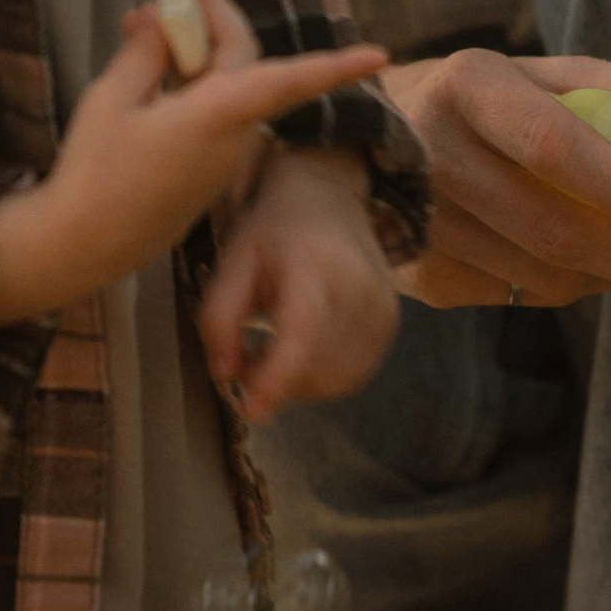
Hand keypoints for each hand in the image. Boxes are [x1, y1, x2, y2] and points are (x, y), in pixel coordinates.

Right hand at [0, 0, 386, 327]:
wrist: (83, 245)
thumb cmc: (95, 172)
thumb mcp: (112, 99)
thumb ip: (144, 53)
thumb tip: (161, 20)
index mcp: (218, 115)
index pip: (289, 79)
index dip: (335, 65)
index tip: (381, 53)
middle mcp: (234, 135)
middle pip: (243, 59)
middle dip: (215, 13)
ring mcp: (222, 156)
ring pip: (226, 84)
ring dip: (195, 46)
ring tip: (143, 17)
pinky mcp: (207, 171)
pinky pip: (211, 110)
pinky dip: (188, 80)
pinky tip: (150, 62)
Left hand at [197, 145, 398, 425]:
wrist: (330, 199)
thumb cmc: (272, 230)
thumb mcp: (232, 260)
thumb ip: (220, 318)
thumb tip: (226, 375)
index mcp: (316, 265)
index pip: (302, 333)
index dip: (277, 378)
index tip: (251, 411)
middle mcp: (360, 289)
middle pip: (316, 367)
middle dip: (275, 381)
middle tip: (244, 360)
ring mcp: (382, 310)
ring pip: (335, 380)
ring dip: (297, 383)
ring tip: (270, 352)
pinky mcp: (390, 325)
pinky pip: (352, 375)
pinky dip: (320, 377)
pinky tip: (302, 351)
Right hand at [377, 48, 610, 309]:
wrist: (365, 133)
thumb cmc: (486, 101)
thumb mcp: (550, 75)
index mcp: (468, 84)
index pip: (552, 146)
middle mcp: (430, 151)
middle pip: (552, 228)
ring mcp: (417, 221)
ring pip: (543, 274)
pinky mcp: (417, 273)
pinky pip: (520, 295)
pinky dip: (571, 284)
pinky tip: (587, 259)